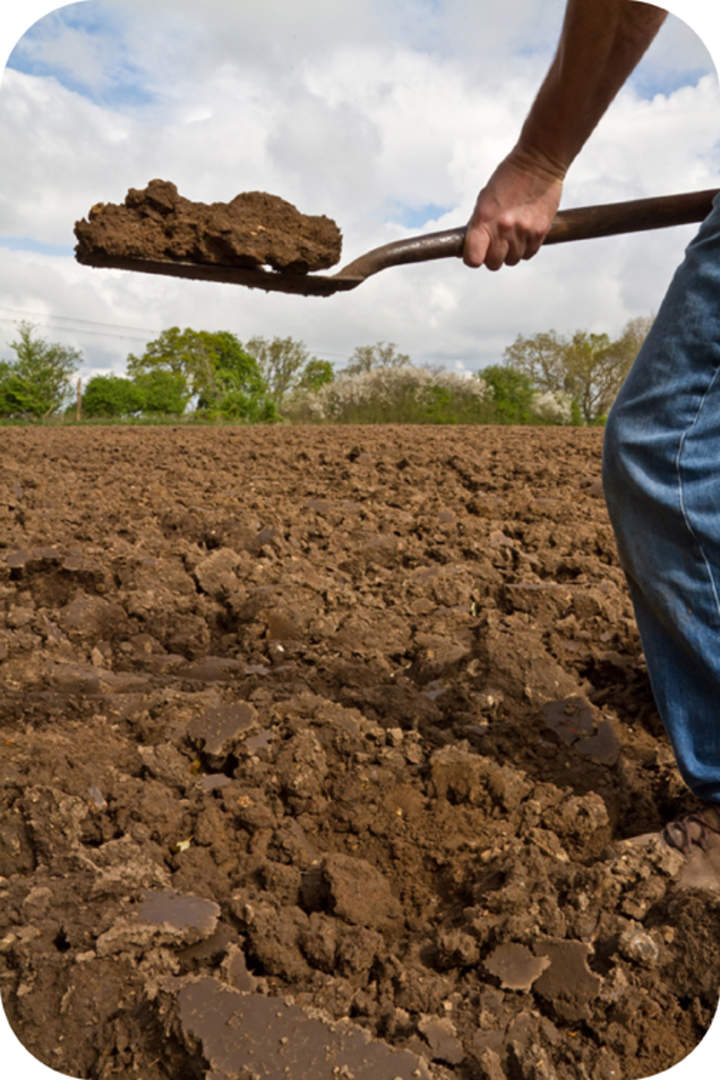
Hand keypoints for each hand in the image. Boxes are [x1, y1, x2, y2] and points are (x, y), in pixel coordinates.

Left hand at [463, 149, 563, 270]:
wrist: (539, 161)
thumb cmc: (508, 177)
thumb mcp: (484, 198)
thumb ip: (477, 224)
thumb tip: (468, 249)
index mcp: (484, 219)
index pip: (473, 259)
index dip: (472, 258)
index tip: (475, 253)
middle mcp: (503, 229)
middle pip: (493, 264)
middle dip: (491, 256)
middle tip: (495, 242)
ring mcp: (523, 232)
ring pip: (512, 261)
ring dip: (509, 252)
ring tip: (511, 234)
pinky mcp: (540, 232)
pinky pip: (528, 254)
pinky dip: (524, 248)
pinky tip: (523, 233)